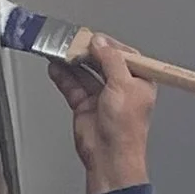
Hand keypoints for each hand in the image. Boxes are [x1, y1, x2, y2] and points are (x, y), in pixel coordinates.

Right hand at [49, 33, 155, 192]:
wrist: (109, 156)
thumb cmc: (126, 128)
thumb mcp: (123, 85)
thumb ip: (111, 60)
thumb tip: (101, 43)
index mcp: (139, 81)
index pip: (123, 55)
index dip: (108, 45)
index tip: (93, 37)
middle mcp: (121, 88)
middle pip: (101, 62)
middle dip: (87, 52)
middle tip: (73, 41)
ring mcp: (102, 97)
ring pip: (84, 73)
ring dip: (72, 62)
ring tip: (60, 50)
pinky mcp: (85, 106)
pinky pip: (73, 86)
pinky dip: (63, 76)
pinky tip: (55, 67)